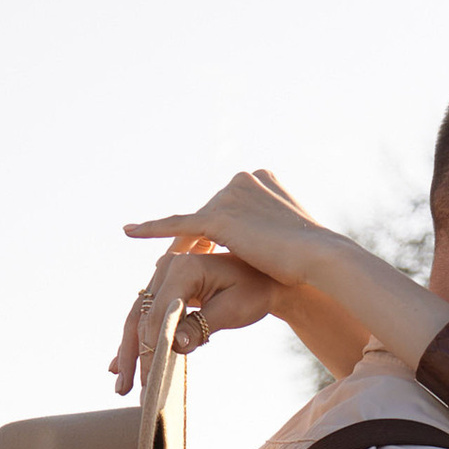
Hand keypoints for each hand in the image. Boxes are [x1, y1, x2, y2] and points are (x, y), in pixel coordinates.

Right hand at [108, 247, 287, 394]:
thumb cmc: (253, 291)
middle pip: (141, 318)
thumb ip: (202, 327)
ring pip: (138, 320)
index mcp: (183, 267)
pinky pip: (146, 317)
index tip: (150, 380)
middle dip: (133, 356)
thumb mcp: (232, 310)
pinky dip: (135, 342)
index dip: (152, 350)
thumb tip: (175, 347)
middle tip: (125, 389)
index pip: (159, 315)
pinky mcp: (164, 288)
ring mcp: (163, 277)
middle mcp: (167, 268)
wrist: (262, 277)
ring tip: (122, 385)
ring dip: (129, 352)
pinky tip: (119, 365)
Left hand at [124, 165, 335, 290]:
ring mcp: (228, 196)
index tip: (207, 249)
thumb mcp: (289, 232)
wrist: (318, 258)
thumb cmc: (311, 255)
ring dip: (183, 249)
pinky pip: (178, 226)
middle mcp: (241, 179)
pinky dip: (153, 229)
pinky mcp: (218, 217)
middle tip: (184, 266)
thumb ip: (270, 226)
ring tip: (172, 271)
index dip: (218, 232)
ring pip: (195, 227)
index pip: (229, 208)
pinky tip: (130, 232)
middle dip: (199, 242)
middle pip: (209, 215)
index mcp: (260, 177)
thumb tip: (269, 236)